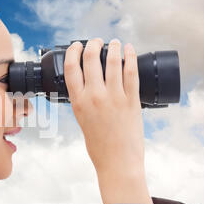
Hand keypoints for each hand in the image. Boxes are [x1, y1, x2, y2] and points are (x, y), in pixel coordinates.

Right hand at [63, 38, 151, 203]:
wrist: (117, 162)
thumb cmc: (99, 146)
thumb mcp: (82, 121)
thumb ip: (83, 102)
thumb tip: (88, 85)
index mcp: (78, 102)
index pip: (71, 68)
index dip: (73, 51)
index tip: (77, 45)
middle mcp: (95, 97)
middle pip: (91, 59)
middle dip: (93, 44)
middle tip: (97, 41)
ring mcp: (114, 97)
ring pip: (113, 62)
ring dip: (113, 47)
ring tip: (115, 42)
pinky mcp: (132, 101)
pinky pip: (131, 73)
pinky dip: (130, 57)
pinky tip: (129, 50)